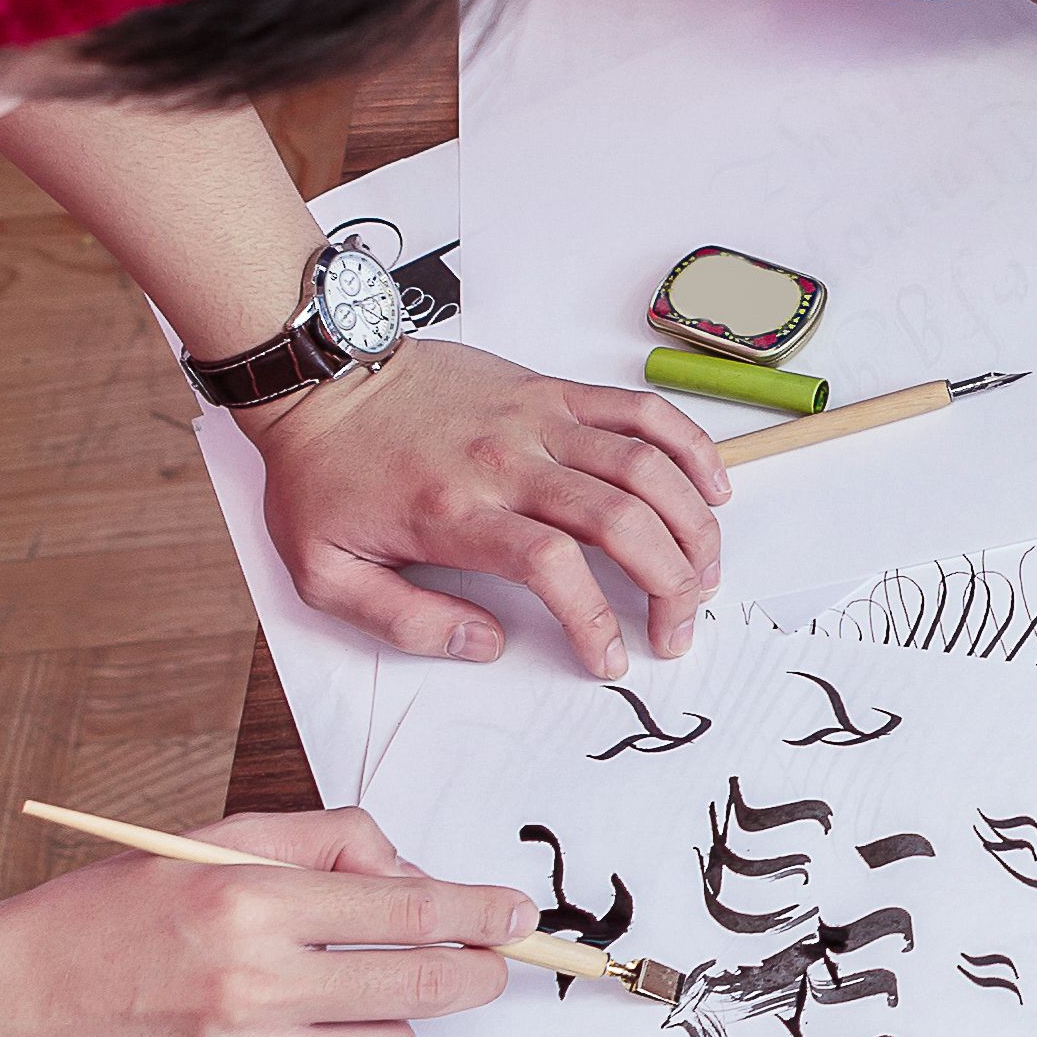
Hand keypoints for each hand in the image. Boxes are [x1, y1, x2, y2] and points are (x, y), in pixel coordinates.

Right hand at [0, 810, 526, 1036]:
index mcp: (248, 904)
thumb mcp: (210, 846)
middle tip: (483, 963)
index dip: (481, 913)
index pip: (409, 910)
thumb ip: (323, 844)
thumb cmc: (106, 918)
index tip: (517, 916)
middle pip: (423, 988)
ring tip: (338, 1001)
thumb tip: (414, 878)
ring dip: (386, 1024)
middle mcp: (249, 987)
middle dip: (471, 972)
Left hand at [245, 338, 724, 678]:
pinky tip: (713, 488)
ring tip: (706, 571)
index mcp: (454, 514)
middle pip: (620, 520)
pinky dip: (689, 446)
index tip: (610, 658)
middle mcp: (507, 463)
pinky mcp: (553, 390)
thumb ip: (404, 623)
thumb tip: (486, 644)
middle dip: (669, 582)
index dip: (595, 620)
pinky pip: (639, 410)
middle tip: (678, 627)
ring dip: (692, 523)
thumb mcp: (325, 572)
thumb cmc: (326, 475)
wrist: (323, 378)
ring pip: (645, 466)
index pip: (552, 568)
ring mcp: (538, 419)